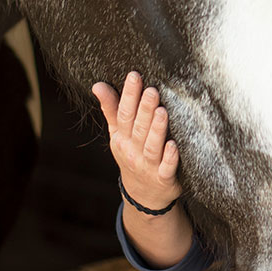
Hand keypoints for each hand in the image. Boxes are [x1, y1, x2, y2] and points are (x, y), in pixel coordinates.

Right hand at [92, 72, 181, 212]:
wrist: (143, 195)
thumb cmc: (132, 155)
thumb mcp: (118, 134)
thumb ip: (111, 109)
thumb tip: (97, 85)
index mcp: (122, 138)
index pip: (124, 114)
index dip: (129, 95)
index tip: (135, 75)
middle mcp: (133, 151)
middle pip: (138, 128)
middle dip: (145, 108)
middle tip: (152, 89)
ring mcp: (148, 166)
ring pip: (152, 146)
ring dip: (157, 129)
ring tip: (162, 111)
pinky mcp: (164, 178)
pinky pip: (166, 168)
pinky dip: (170, 157)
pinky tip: (174, 145)